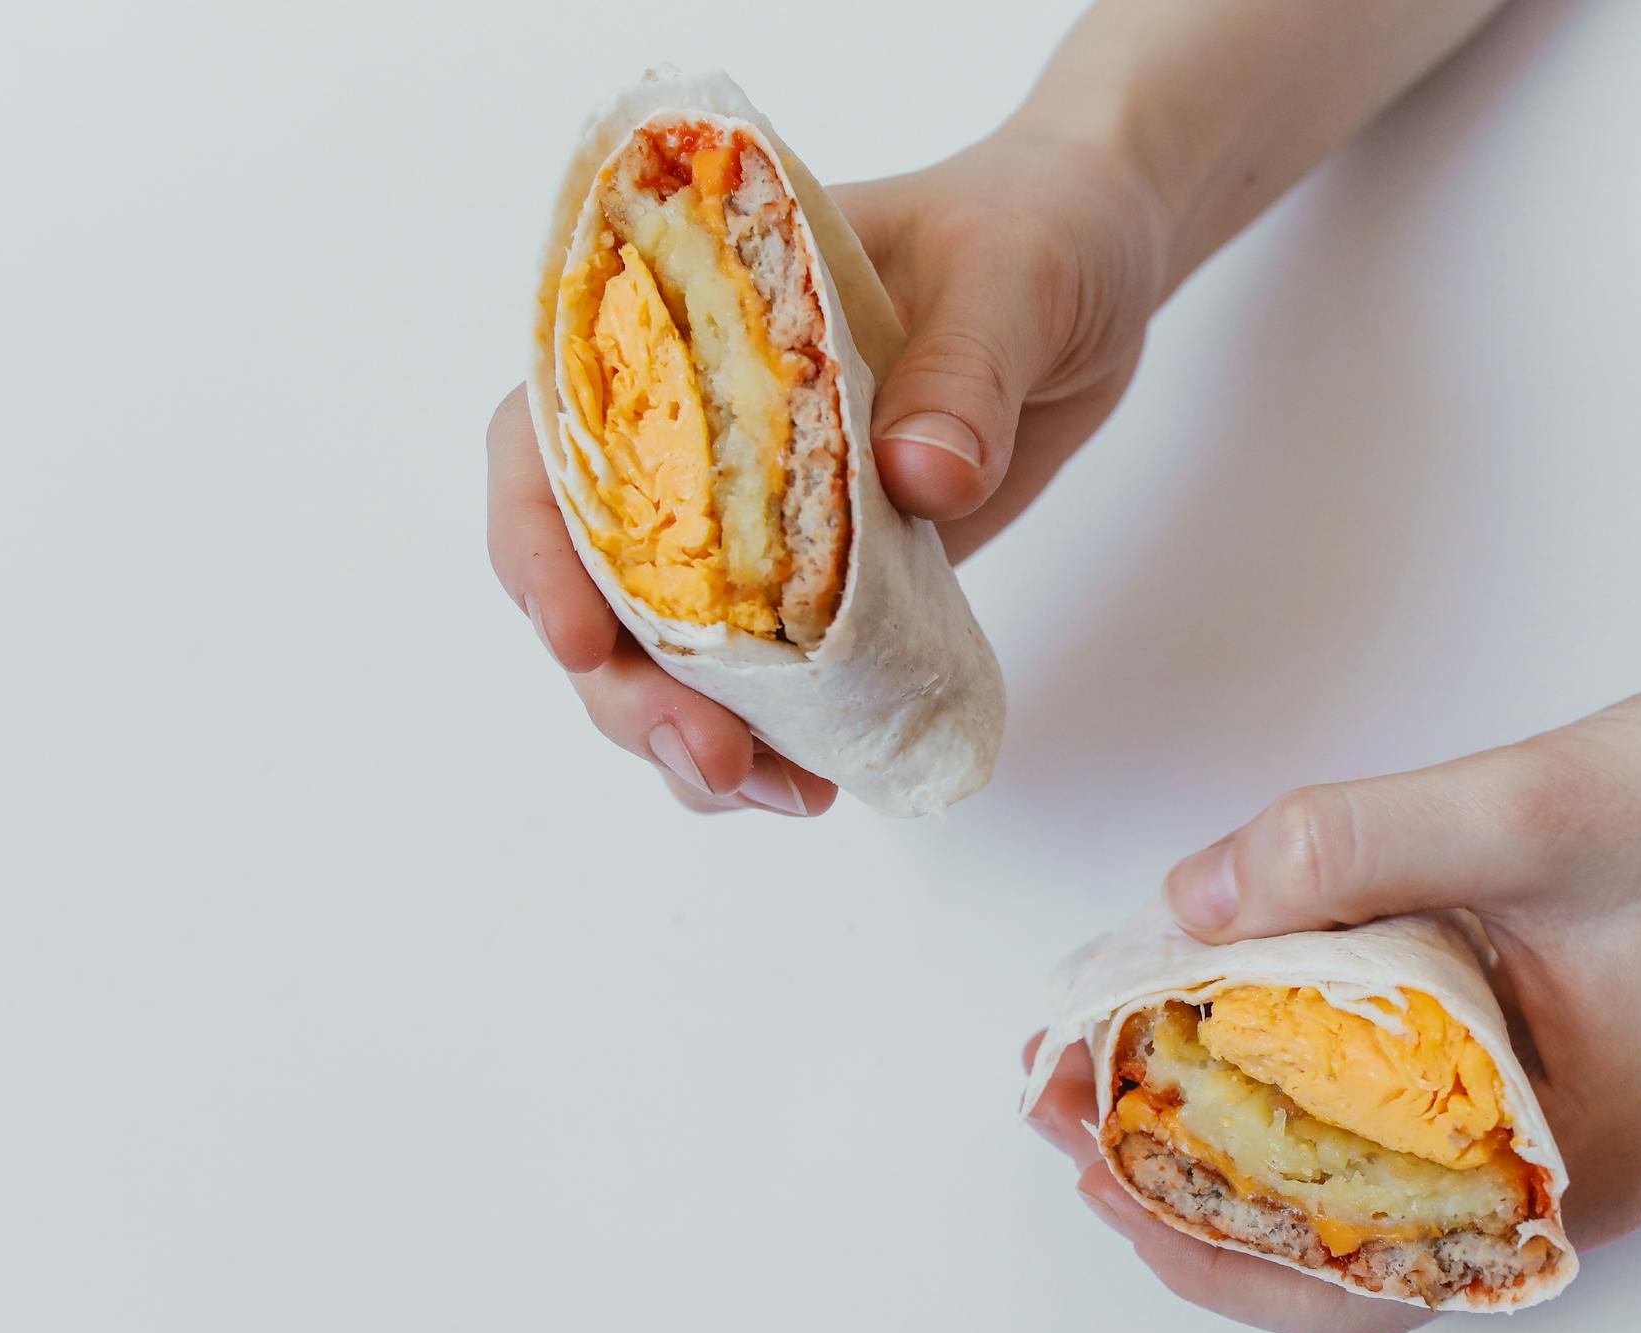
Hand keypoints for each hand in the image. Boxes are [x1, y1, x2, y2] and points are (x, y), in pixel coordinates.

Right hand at [484, 122, 1163, 811]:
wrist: (1100, 266)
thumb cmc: (1038, 228)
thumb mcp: (1014, 276)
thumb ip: (967, 370)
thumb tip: (923, 480)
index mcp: (683, 316)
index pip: (555, 423)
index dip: (540, 535)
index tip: (583, 635)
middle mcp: (693, 422)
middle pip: (597, 571)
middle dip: (628, 686)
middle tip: (711, 757)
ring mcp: (753, 510)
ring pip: (664, 645)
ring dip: (686, 737)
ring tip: (771, 796)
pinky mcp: (825, 576)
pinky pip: (764, 674)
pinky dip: (770, 741)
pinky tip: (813, 787)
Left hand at [1024, 667, 1640, 1332]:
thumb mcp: (1530, 808)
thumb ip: (1354, 848)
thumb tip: (1188, 902)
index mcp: (1567, 1162)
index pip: (1359, 1285)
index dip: (1207, 1248)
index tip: (1098, 1171)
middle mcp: (1549, 1176)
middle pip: (1335, 1254)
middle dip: (1185, 1195)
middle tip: (1063, 1108)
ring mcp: (1536, 1127)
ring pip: (1351, 1184)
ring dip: (1221, 1137)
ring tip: (1106, 1066)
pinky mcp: (1519, 1065)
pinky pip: (1380, 1113)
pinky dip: (1282, 1079)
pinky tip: (1212, 1014)